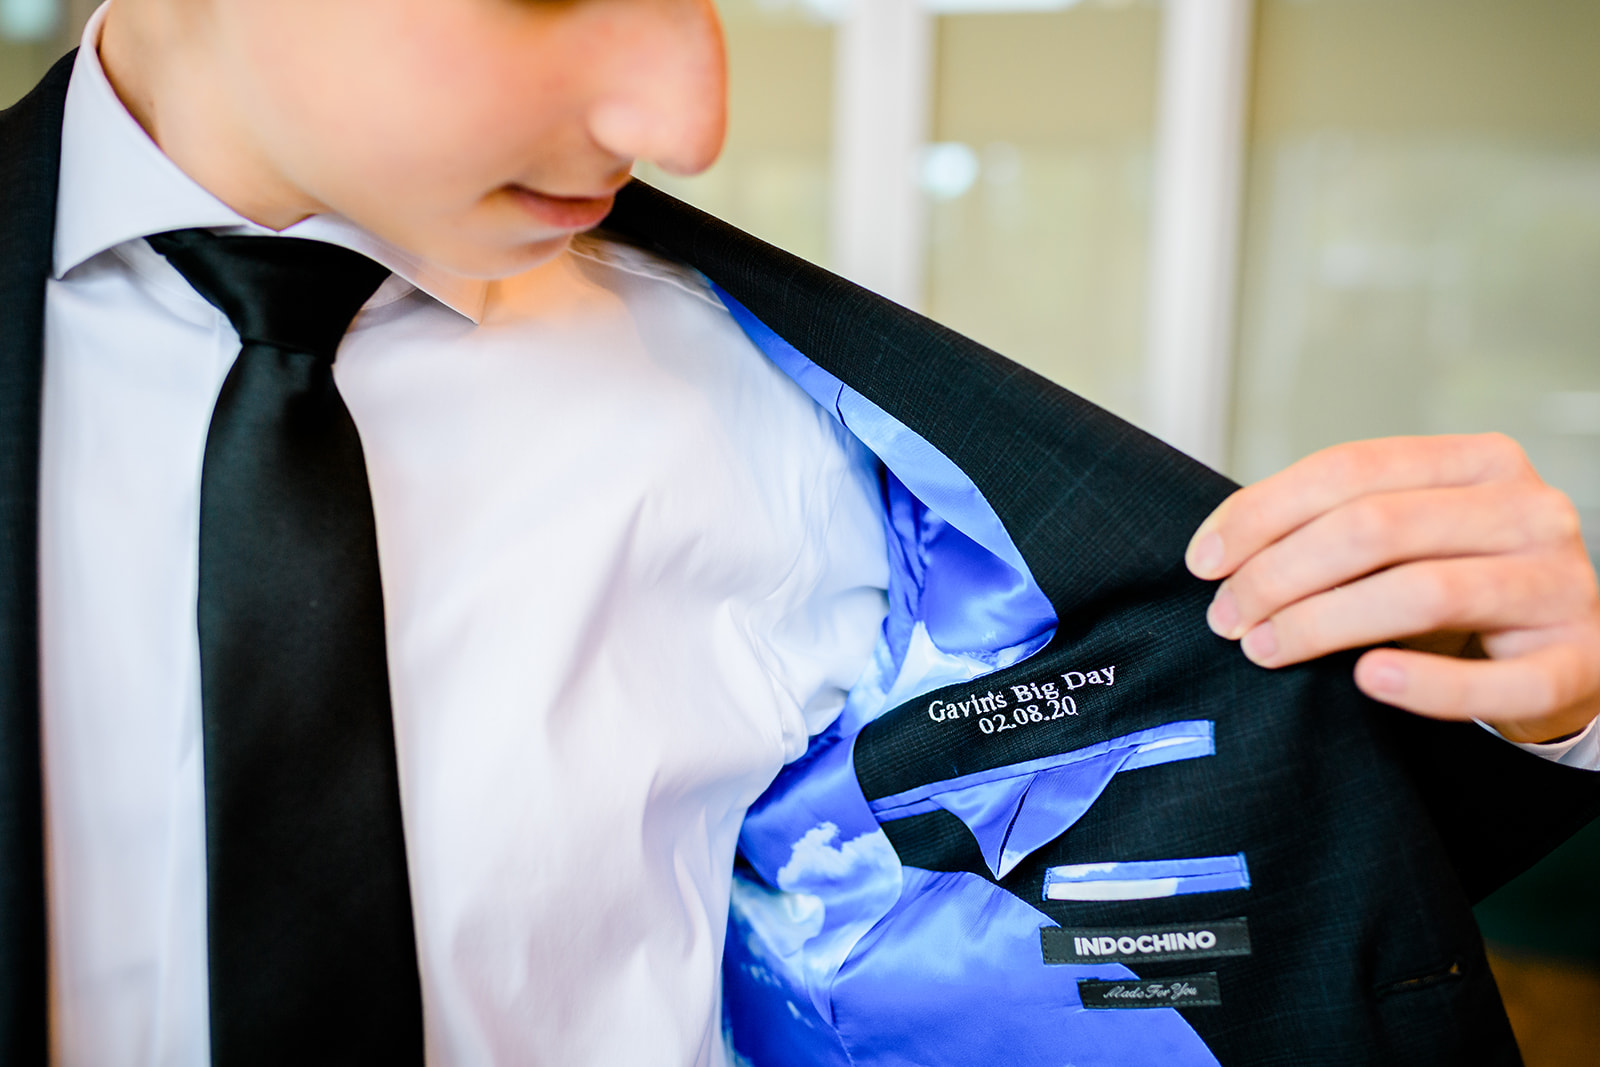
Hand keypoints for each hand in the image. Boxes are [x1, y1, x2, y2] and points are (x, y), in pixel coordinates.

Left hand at [1184, 434, 1599, 744]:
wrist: (1563, 653)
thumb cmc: (1460, 587)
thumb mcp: (1406, 539)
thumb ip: (1333, 525)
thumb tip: (1217, 549)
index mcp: (1480, 462)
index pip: (1351, 469)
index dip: (1263, 513)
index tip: (1203, 561)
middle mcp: (1529, 509)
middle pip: (1375, 527)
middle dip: (1279, 574)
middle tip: (1225, 618)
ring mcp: (1562, 584)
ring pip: (1423, 593)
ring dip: (1323, 624)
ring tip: (1264, 648)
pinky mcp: (1580, 659)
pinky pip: (1498, 680)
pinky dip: (1426, 684)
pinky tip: (1367, 681)